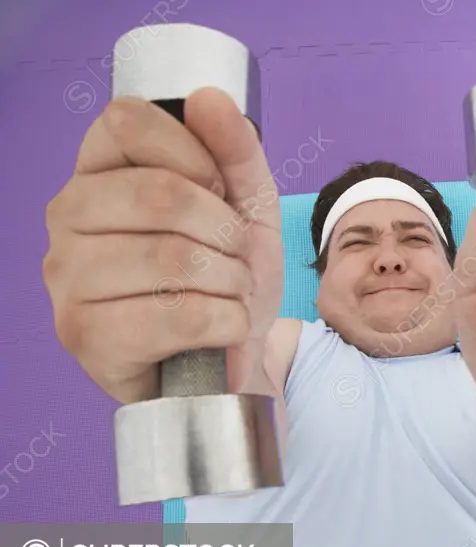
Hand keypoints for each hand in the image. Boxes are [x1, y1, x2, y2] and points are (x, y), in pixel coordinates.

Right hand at [43, 88, 282, 403]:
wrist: (233, 356)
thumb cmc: (227, 273)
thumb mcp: (246, 205)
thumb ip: (235, 149)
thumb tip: (207, 97)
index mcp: (96, 171)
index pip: (127, 121)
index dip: (195, 155)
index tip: (219, 192)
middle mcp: (65, 217)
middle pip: (161, 194)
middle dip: (226, 231)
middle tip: (237, 256)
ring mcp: (66, 279)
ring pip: (172, 259)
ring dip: (231, 281)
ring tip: (230, 292)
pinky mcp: (86, 336)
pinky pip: (178, 316)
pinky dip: (227, 321)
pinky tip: (224, 326)